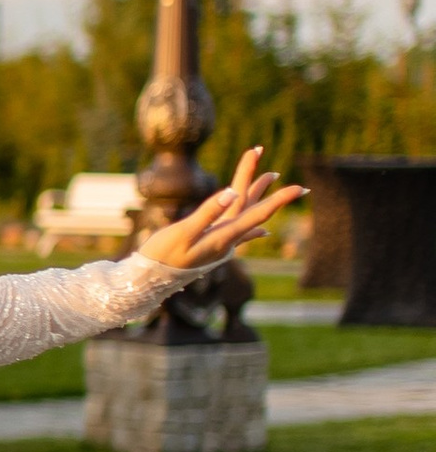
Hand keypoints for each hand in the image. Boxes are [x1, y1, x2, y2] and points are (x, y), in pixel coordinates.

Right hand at [139, 149, 306, 276]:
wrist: (150, 283)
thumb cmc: (162, 257)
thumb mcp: (183, 232)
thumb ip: (207, 212)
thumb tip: (232, 192)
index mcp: (224, 236)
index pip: (257, 213)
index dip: (280, 199)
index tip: (301, 188)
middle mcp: (227, 240)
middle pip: (252, 208)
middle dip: (265, 186)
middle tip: (279, 169)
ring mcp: (221, 244)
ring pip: (245, 214)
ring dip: (259, 195)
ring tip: (272, 176)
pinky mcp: (213, 247)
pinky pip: (239, 231)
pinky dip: (253, 226)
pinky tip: (264, 231)